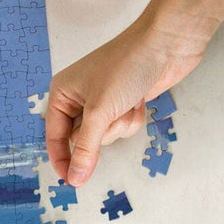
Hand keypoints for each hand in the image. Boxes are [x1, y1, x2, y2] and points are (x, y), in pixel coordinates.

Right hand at [45, 12, 207, 186]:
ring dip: (120, 125)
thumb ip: (85, 149)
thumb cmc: (127, 65)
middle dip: (101, 132)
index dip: (62, 159)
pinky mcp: (123, 103)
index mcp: (62, 94)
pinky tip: (139, 100)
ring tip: (127, 102)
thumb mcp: (99, 111)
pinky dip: (132, 118)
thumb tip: (75, 178)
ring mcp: (103, 101)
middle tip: (110, 115)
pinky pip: (122, 127)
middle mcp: (79, 98)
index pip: (55, 137)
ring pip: (105, 136)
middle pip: (83, 140)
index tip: (72, 181)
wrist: (168, 42)